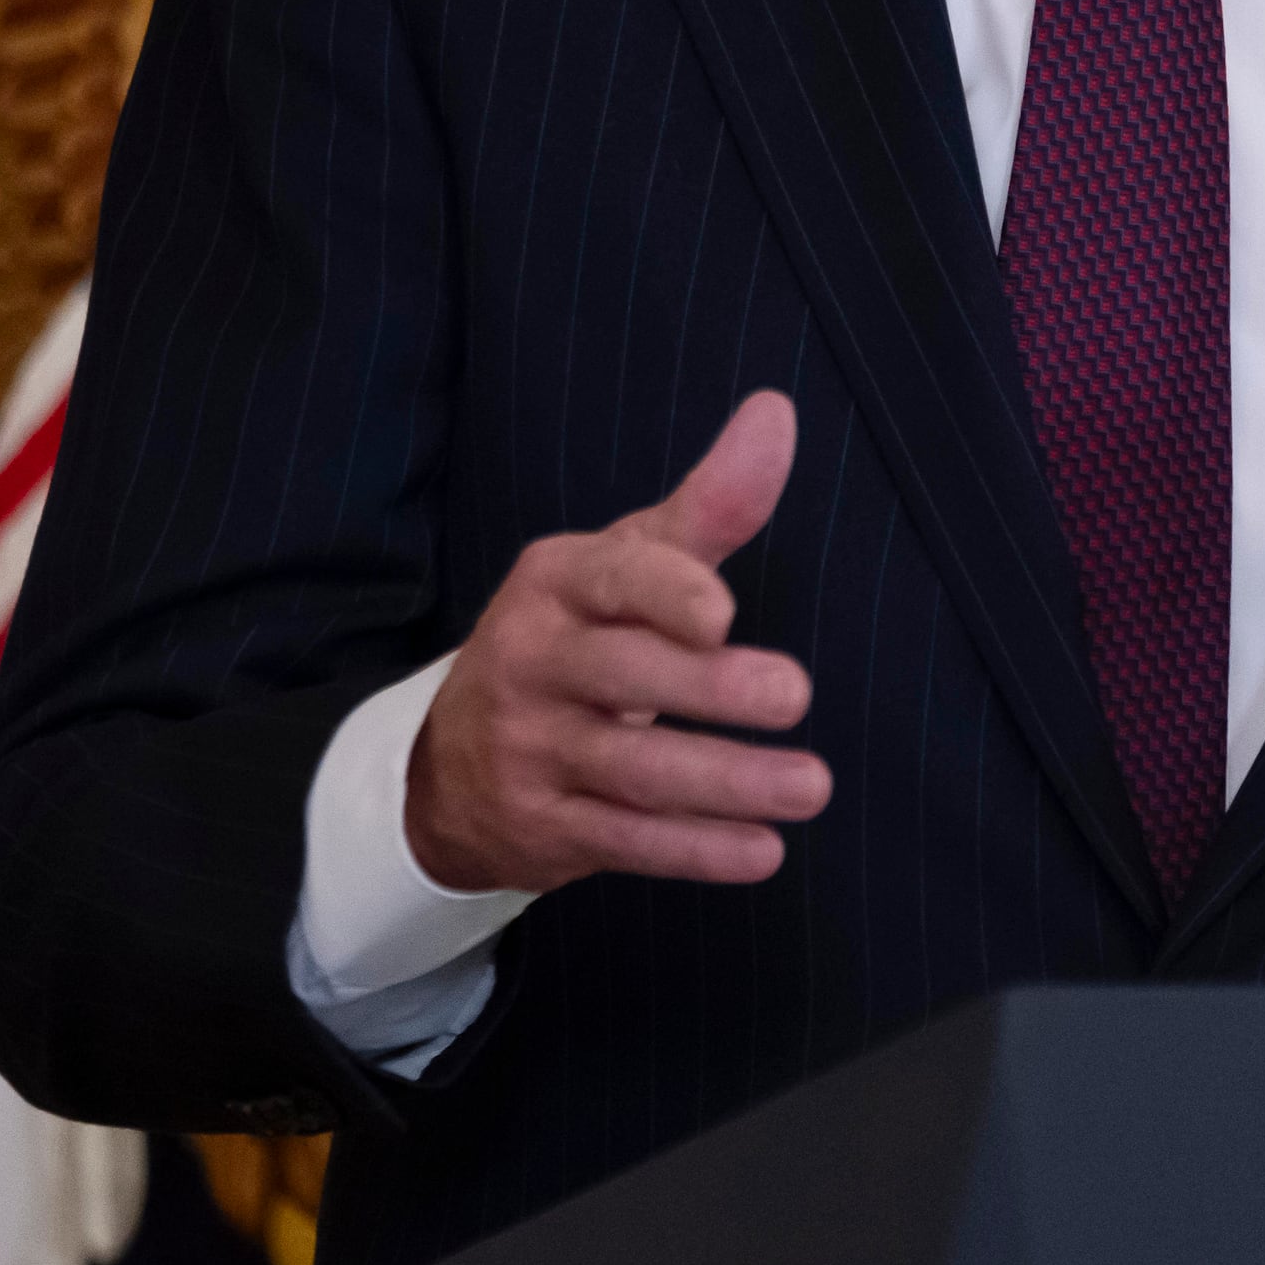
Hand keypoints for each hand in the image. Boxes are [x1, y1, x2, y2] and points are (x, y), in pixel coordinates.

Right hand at [402, 393, 829, 896]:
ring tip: (811, 786)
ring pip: (632, 772)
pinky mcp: (543, 828)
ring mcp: (530, 751)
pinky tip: (762, 850)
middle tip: (793, 694)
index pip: (608, 581)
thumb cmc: (573, 639)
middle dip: (708, 690)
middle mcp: (531, 663)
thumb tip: (777, 413)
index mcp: (556, 585)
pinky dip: (695, 851)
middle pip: (623, 678)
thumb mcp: (626, 565)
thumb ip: (708, 505)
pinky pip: (625, 842)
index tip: (721, 614)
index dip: (662, 595)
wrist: (452, 762)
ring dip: (727, 782)